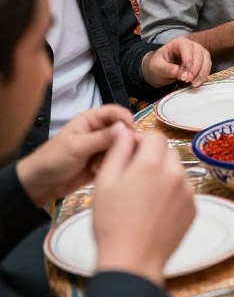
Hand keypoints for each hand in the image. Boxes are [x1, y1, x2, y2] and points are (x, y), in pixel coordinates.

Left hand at [15, 105, 134, 205]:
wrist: (41, 184)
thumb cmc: (54, 159)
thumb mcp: (78, 147)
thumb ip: (102, 137)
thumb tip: (126, 128)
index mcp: (91, 120)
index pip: (115, 112)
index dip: (125, 120)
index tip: (130, 133)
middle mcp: (99, 131)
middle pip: (122, 131)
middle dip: (121, 142)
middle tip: (117, 154)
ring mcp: (101, 148)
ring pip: (121, 147)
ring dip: (113, 157)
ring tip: (98, 167)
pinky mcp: (102, 162)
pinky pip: (116, 161)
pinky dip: (110, 166)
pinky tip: (96, 172)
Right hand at [93, 124, 193, 285]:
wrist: (132, 261)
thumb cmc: (112, 223)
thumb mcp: (105, 183)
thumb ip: (118, 151)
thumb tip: (124, 130)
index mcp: (152, 163)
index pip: (154, 135)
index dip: (141, 141)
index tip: (130, 153)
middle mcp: (176, 173)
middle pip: (167, 152)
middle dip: (153, 158)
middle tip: (134, 177)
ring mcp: (188, 191)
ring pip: (176, 171)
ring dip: (164, 176)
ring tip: (144, 198)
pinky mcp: (194, 208)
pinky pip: (184, 191)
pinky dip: (172, 194)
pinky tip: (155, 211)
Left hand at [142, 36, 211, 87]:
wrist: (161, 69)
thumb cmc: (158, 65)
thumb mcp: (157, 66)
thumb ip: (168, 69)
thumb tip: (184, 75)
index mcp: (178, 43)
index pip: (187, 48)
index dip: (188, 61)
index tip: (185, 74)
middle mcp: (191, 44)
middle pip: (199, 54)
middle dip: (195, 69)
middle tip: (189, 80)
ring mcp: (198, 52)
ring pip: (206, 60)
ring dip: (202, 73)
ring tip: (194, 84)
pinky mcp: (203, 60)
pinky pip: (208, 66)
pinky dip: (204, 75)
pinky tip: (198, 82)